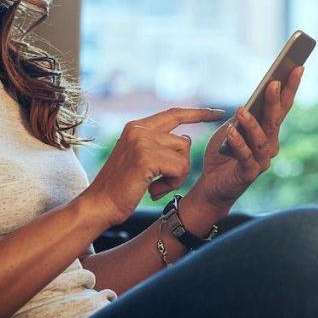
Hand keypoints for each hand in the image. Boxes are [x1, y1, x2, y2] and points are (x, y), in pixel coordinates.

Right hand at [85, 106, 225, 225]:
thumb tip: (186, 139)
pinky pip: (179, 168)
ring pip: (183, 156)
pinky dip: (172, 184)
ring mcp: (142, 142)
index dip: (198, 113)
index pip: (174, 113)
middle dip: (183, 164)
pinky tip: (154, 191)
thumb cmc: (121, 187)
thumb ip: (158, 145)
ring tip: (155, 186)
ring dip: (176, 177)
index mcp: (136, 127)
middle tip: (169, 181)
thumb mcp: (139, 158)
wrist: (99, 205)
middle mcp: (139, 130)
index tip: (218, 112)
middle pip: (183, 141)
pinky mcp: (147, 158)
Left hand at [191, 66, 304, 210]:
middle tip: (273, 82)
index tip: (297, 66)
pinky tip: (231, 132)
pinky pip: (245, 157)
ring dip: (252, 124)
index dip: (290, 87)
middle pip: (275, 120)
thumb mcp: (231, 129)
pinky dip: (238, 144)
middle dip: (275, 100)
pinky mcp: (248, 174)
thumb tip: (248, 105)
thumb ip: (242, 118)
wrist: (213, 186)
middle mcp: (270, 145)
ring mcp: (261, 160)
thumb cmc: (223, 154)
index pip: (283, 106)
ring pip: (261, 139)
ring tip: (241, 110)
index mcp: (269, 131)